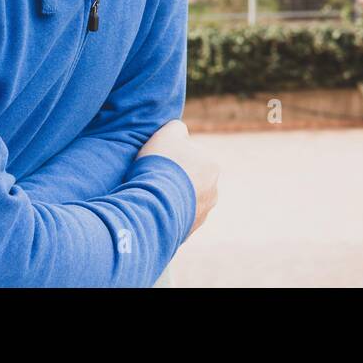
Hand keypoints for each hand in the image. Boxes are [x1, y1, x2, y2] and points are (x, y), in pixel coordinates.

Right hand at [137, 119, 218, 235]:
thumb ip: (177, 129)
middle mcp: (212, 194)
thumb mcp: (168, 132)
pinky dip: (164, 215)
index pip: (192, 157)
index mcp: (212, 168)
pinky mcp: (186, 234)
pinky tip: (150, 210)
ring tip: (150, 196)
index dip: (173, 157)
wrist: (152, 205)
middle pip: (189, 181)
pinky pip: (174, 220)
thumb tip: (180, 133)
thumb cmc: (161, 165)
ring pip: (183, 202)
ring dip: (170, 199)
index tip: (158, 160)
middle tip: (153, 179)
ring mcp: (200, 216)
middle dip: (174, 180)